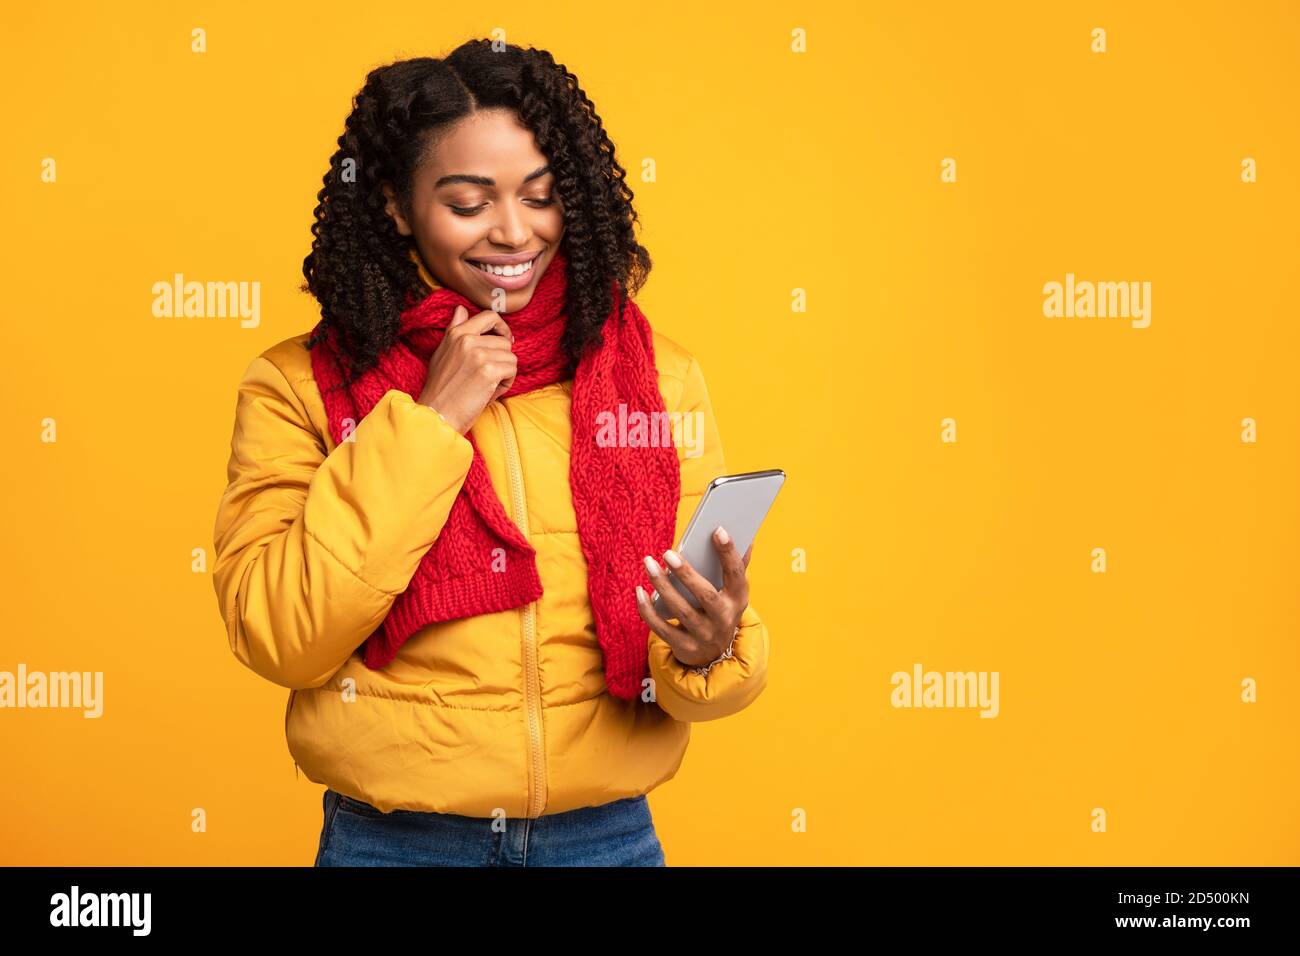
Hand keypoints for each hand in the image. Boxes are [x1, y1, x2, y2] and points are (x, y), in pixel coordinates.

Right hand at [417, 304, 516, 433]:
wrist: (437, 414)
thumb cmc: (440, 388)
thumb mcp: (442, 353)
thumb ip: (454, 330)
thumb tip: (461, 309)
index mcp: (456, 333)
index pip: (490, 316)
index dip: (502, 328)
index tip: (504, 341)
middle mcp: (467, 339)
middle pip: (504, 342)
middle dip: (502, 360)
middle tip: (488, 377)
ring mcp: (478, 354)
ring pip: (511, 357)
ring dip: (504, 373)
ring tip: (487, 386)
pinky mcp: (488, 371)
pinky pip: (512, 370)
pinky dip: (506, 383)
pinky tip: (490, 392)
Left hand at [635, 526, 753, 669]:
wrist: (714, 654)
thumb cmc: (719, 610)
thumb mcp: (732, 593)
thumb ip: (735, 568)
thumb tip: (747, 540)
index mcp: (738, 600)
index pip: (736, 574)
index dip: (728, 553)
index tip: (717, 530)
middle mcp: (724, 619)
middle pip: (705, 594)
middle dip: (686, 573)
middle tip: (667, 553)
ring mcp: (704, 635)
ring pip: (681, 610)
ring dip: (662, 586)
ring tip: (648, 564)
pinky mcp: (685, 647)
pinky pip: (662, 628)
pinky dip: (648, 610)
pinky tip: (639, 591)